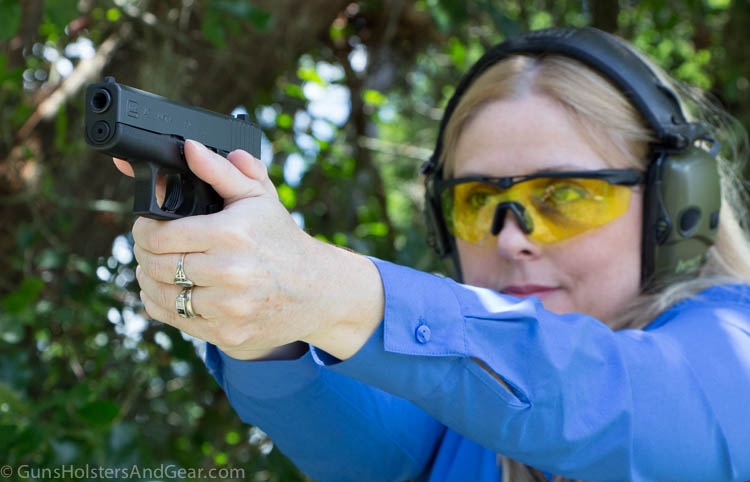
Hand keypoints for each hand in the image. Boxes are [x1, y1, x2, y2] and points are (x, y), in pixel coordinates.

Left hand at [131, 140, 383, 359]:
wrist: (318, 290)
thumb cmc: (282, 240)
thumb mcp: (258, 198)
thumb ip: (221, 171)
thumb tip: (189, 147)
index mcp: (230, 234)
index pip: (159, 235)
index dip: (143, 229)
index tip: (146, 226)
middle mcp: (229, 273)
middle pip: (155, 266)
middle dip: (144, 254)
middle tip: (149, 247)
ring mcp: (228, 308)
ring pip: (161, 296)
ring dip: (150, 281)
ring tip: (156, 269)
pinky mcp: (228, 334)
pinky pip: (176, 321)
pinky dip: (164, 306)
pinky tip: (172, 292)